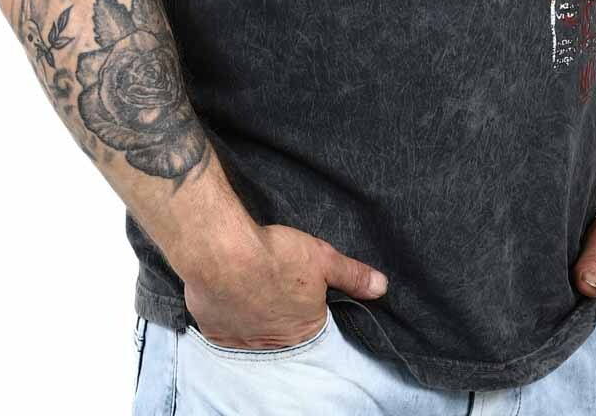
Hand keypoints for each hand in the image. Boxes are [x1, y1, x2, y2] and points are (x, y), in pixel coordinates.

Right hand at [183, 223, 387, 349]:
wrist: (224, 253)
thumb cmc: (275, 255)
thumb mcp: (323, 259)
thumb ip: (352, 275)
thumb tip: (381, 286)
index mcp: (304, 329)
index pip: (312, 322)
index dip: (307, 300)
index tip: (298, 283)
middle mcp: (274, 343)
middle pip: (282, 327)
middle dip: (281, 307)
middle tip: (275, 278)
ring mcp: (242, 340)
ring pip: (253, 328)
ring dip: (254, 311)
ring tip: (253, 282)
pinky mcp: (215, 331)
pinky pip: (225, 327)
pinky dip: (228, 311)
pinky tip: (230, 290)